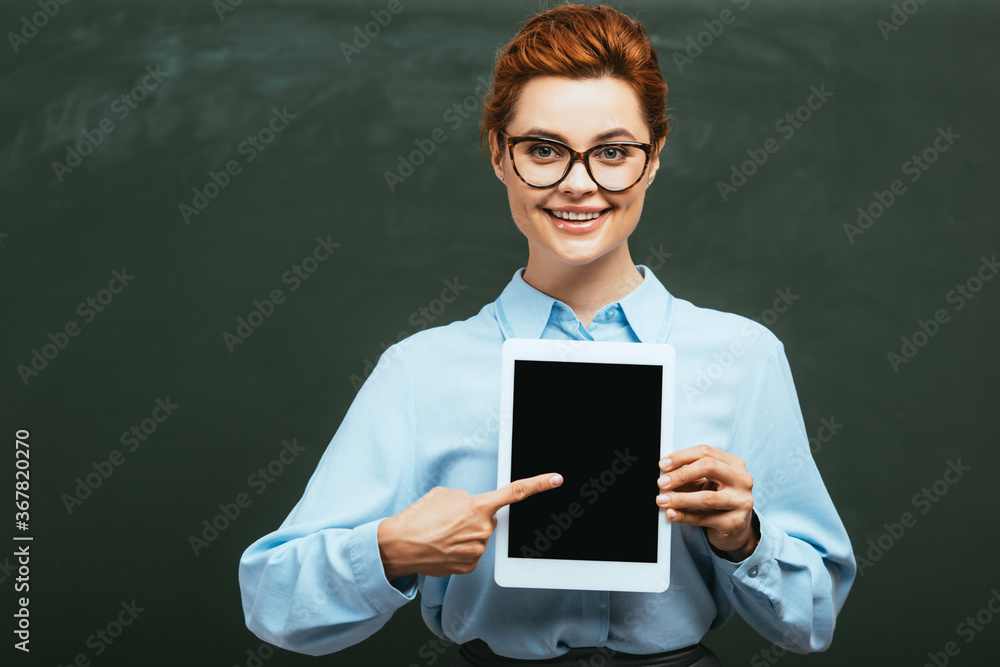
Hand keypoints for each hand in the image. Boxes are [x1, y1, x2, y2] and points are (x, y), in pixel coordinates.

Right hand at [377, 473, 562, 578]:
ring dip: (466, 533)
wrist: (400, 546)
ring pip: (480, 536)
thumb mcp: (444, 494)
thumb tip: (473, 508)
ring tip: (442, 534)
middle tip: (450, 520)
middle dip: (475, 517)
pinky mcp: (470, 565)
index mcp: (478, 506)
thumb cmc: (418, 517)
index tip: (556, 479)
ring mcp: (478, 549)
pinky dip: (461, 548)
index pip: (515, 493)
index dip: (539, 484)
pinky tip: (444, 547)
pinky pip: (472, 552)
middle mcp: (483, 529)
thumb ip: (467, 498)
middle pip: (489, 519)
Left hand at [657, 445, 758, 561]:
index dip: (681, 456)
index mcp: (734, 464)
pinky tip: (672, 513)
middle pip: (709, 467)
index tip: (663, 464)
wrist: (737, 528)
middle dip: (681, 474)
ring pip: (707, 497)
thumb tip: (665, 475)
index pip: (705, 452)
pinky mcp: (735, 522)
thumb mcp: (704, 483)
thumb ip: (687, 476)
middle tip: (662, 482)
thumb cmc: (719, 499)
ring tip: (663, 500)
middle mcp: (742, 480)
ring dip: (680, 499)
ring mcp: (741, 501)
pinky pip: (705, 518)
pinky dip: (685, 516)